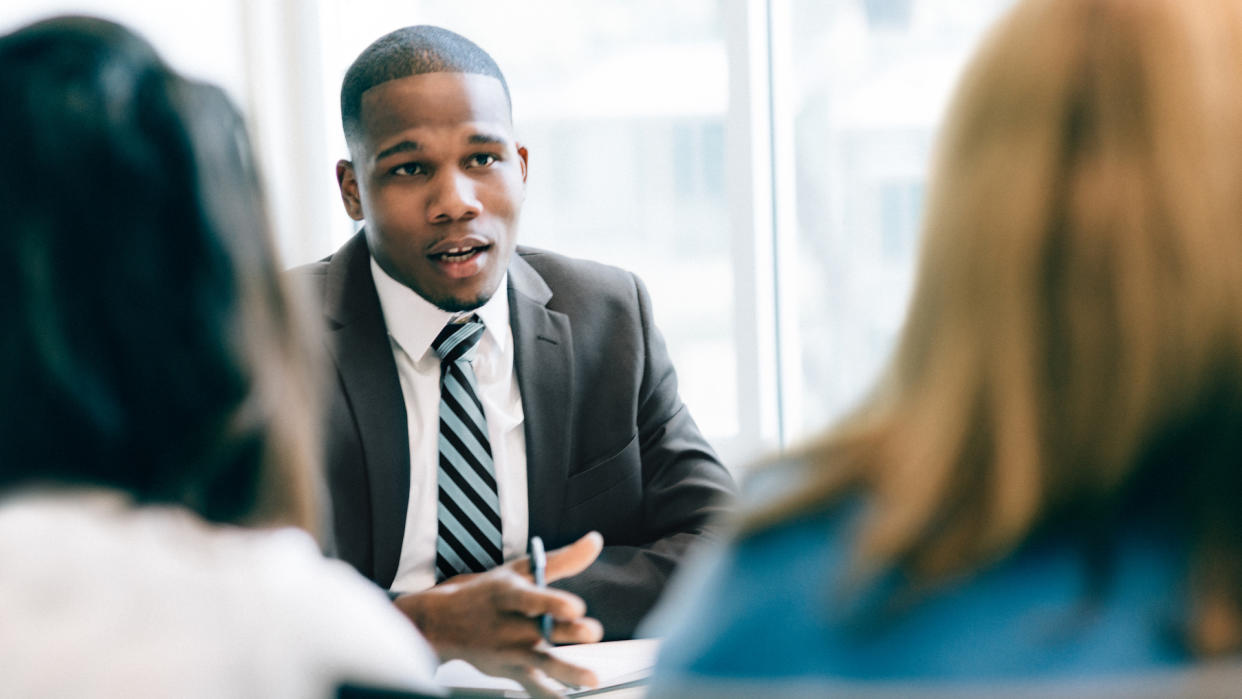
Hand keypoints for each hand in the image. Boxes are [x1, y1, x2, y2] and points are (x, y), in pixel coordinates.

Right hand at [393, 532, 604, 697]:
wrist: (442, 623)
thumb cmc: (487, 593)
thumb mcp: (519, 571)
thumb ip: (561, 560)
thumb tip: (595, 541)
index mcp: (509, 595)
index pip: (531, 598)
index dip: (552, 602)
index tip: (575, 607)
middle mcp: (510, 625)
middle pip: (542, 630)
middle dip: (568, 632)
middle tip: (592, 632)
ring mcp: (510, 651)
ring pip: (541, 663)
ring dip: (567, 671)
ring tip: (591, 678)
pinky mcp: (511, 671)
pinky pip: (534, 688)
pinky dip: (550, 696)